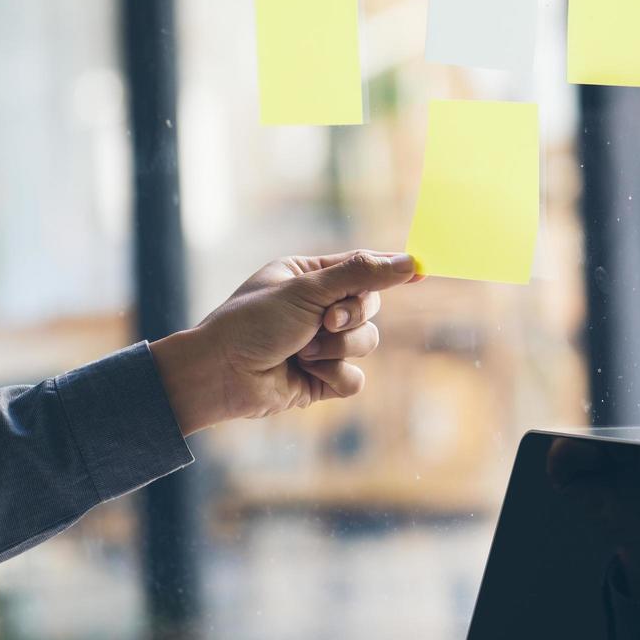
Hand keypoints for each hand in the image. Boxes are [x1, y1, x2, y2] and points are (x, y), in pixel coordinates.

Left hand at [149, 250, 420, 435]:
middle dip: (352, 316)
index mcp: (310, 277)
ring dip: (337, 348)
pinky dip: (333, 375)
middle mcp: (318, 309)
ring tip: (302, 351)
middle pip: (371, 307)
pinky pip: (355, 377)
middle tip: (327, 320)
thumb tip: (411, 261)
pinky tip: (304, 373)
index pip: (361, 267)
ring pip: (367, 343)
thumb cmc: (252, 323)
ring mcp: (322, 345)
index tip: (420, 270)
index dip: (390, 269)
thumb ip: (361, 274)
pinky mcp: (323, 379)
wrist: (220, 375)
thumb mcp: (307, 290)